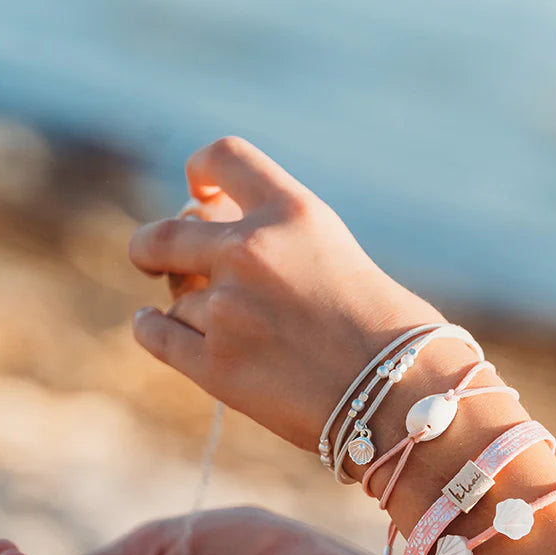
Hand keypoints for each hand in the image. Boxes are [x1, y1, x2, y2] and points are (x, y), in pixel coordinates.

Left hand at [129, 137, 444, 450]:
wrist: (403, 397)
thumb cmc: (386, 332)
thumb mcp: (335, 255)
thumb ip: (275, 242)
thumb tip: (204, 238)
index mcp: (292, 212)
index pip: (224, 157)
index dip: (203, 170)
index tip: (200, 191)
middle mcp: (250, 250)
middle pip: (167, 233)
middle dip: (155, 246)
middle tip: (154, 255)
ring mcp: (226, 308)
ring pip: (175, 297)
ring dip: (188, 306)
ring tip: (227, 330)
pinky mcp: (212, 364)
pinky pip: (155, 333)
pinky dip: (152, 328)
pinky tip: (155, 326)